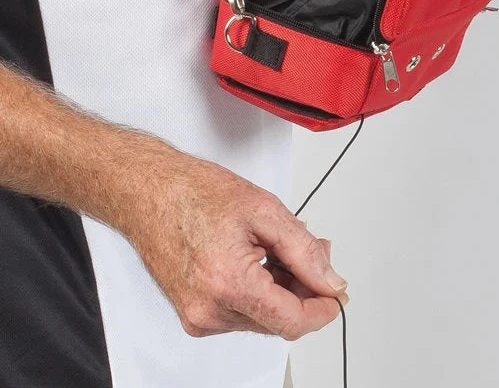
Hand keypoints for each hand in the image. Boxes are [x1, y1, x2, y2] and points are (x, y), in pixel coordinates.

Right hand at [113, 139, 347, 339]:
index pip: (292, 321)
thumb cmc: (192, 193)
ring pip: (262, 315)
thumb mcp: (263, 210)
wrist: (147, 191)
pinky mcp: (193, 312)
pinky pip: (240, 310)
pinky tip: (261, 259)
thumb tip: (329, 281)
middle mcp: (209, 311)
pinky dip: (259, 289)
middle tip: (314, 251)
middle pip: (279, 320)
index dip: (323, 308)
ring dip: (282, 287)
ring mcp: (198, 315)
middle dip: (304, 288)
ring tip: (283, 246)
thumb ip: (304, 251)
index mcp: (228, 284)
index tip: (336, 293)